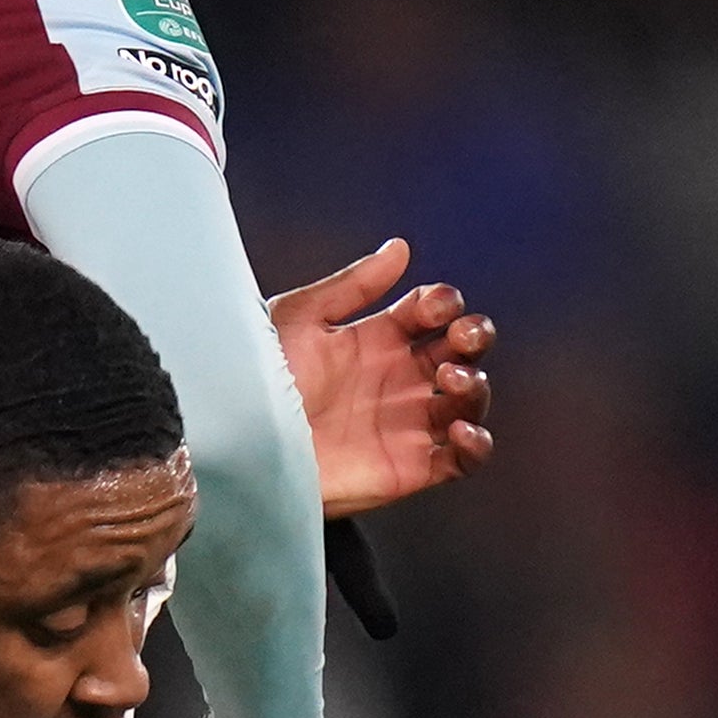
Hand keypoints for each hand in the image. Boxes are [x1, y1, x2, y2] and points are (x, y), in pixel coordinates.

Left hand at [268, 238, 494, 521]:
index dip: (442, 302)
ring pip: (467, 401)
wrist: (241, 444)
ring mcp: (406, 424)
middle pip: (460, 351)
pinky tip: (462, 430)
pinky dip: (476, 445)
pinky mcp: (409, 469)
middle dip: (473, 335)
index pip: (429, 313)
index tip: (432, 306)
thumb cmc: (256, 381)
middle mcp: (396, 380)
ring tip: (450, 380)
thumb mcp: (300, 319)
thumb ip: (353, 286)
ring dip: (475, 386)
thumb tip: (400, 248)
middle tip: (461, 335)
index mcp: (375, 340)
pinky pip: (461, 461)